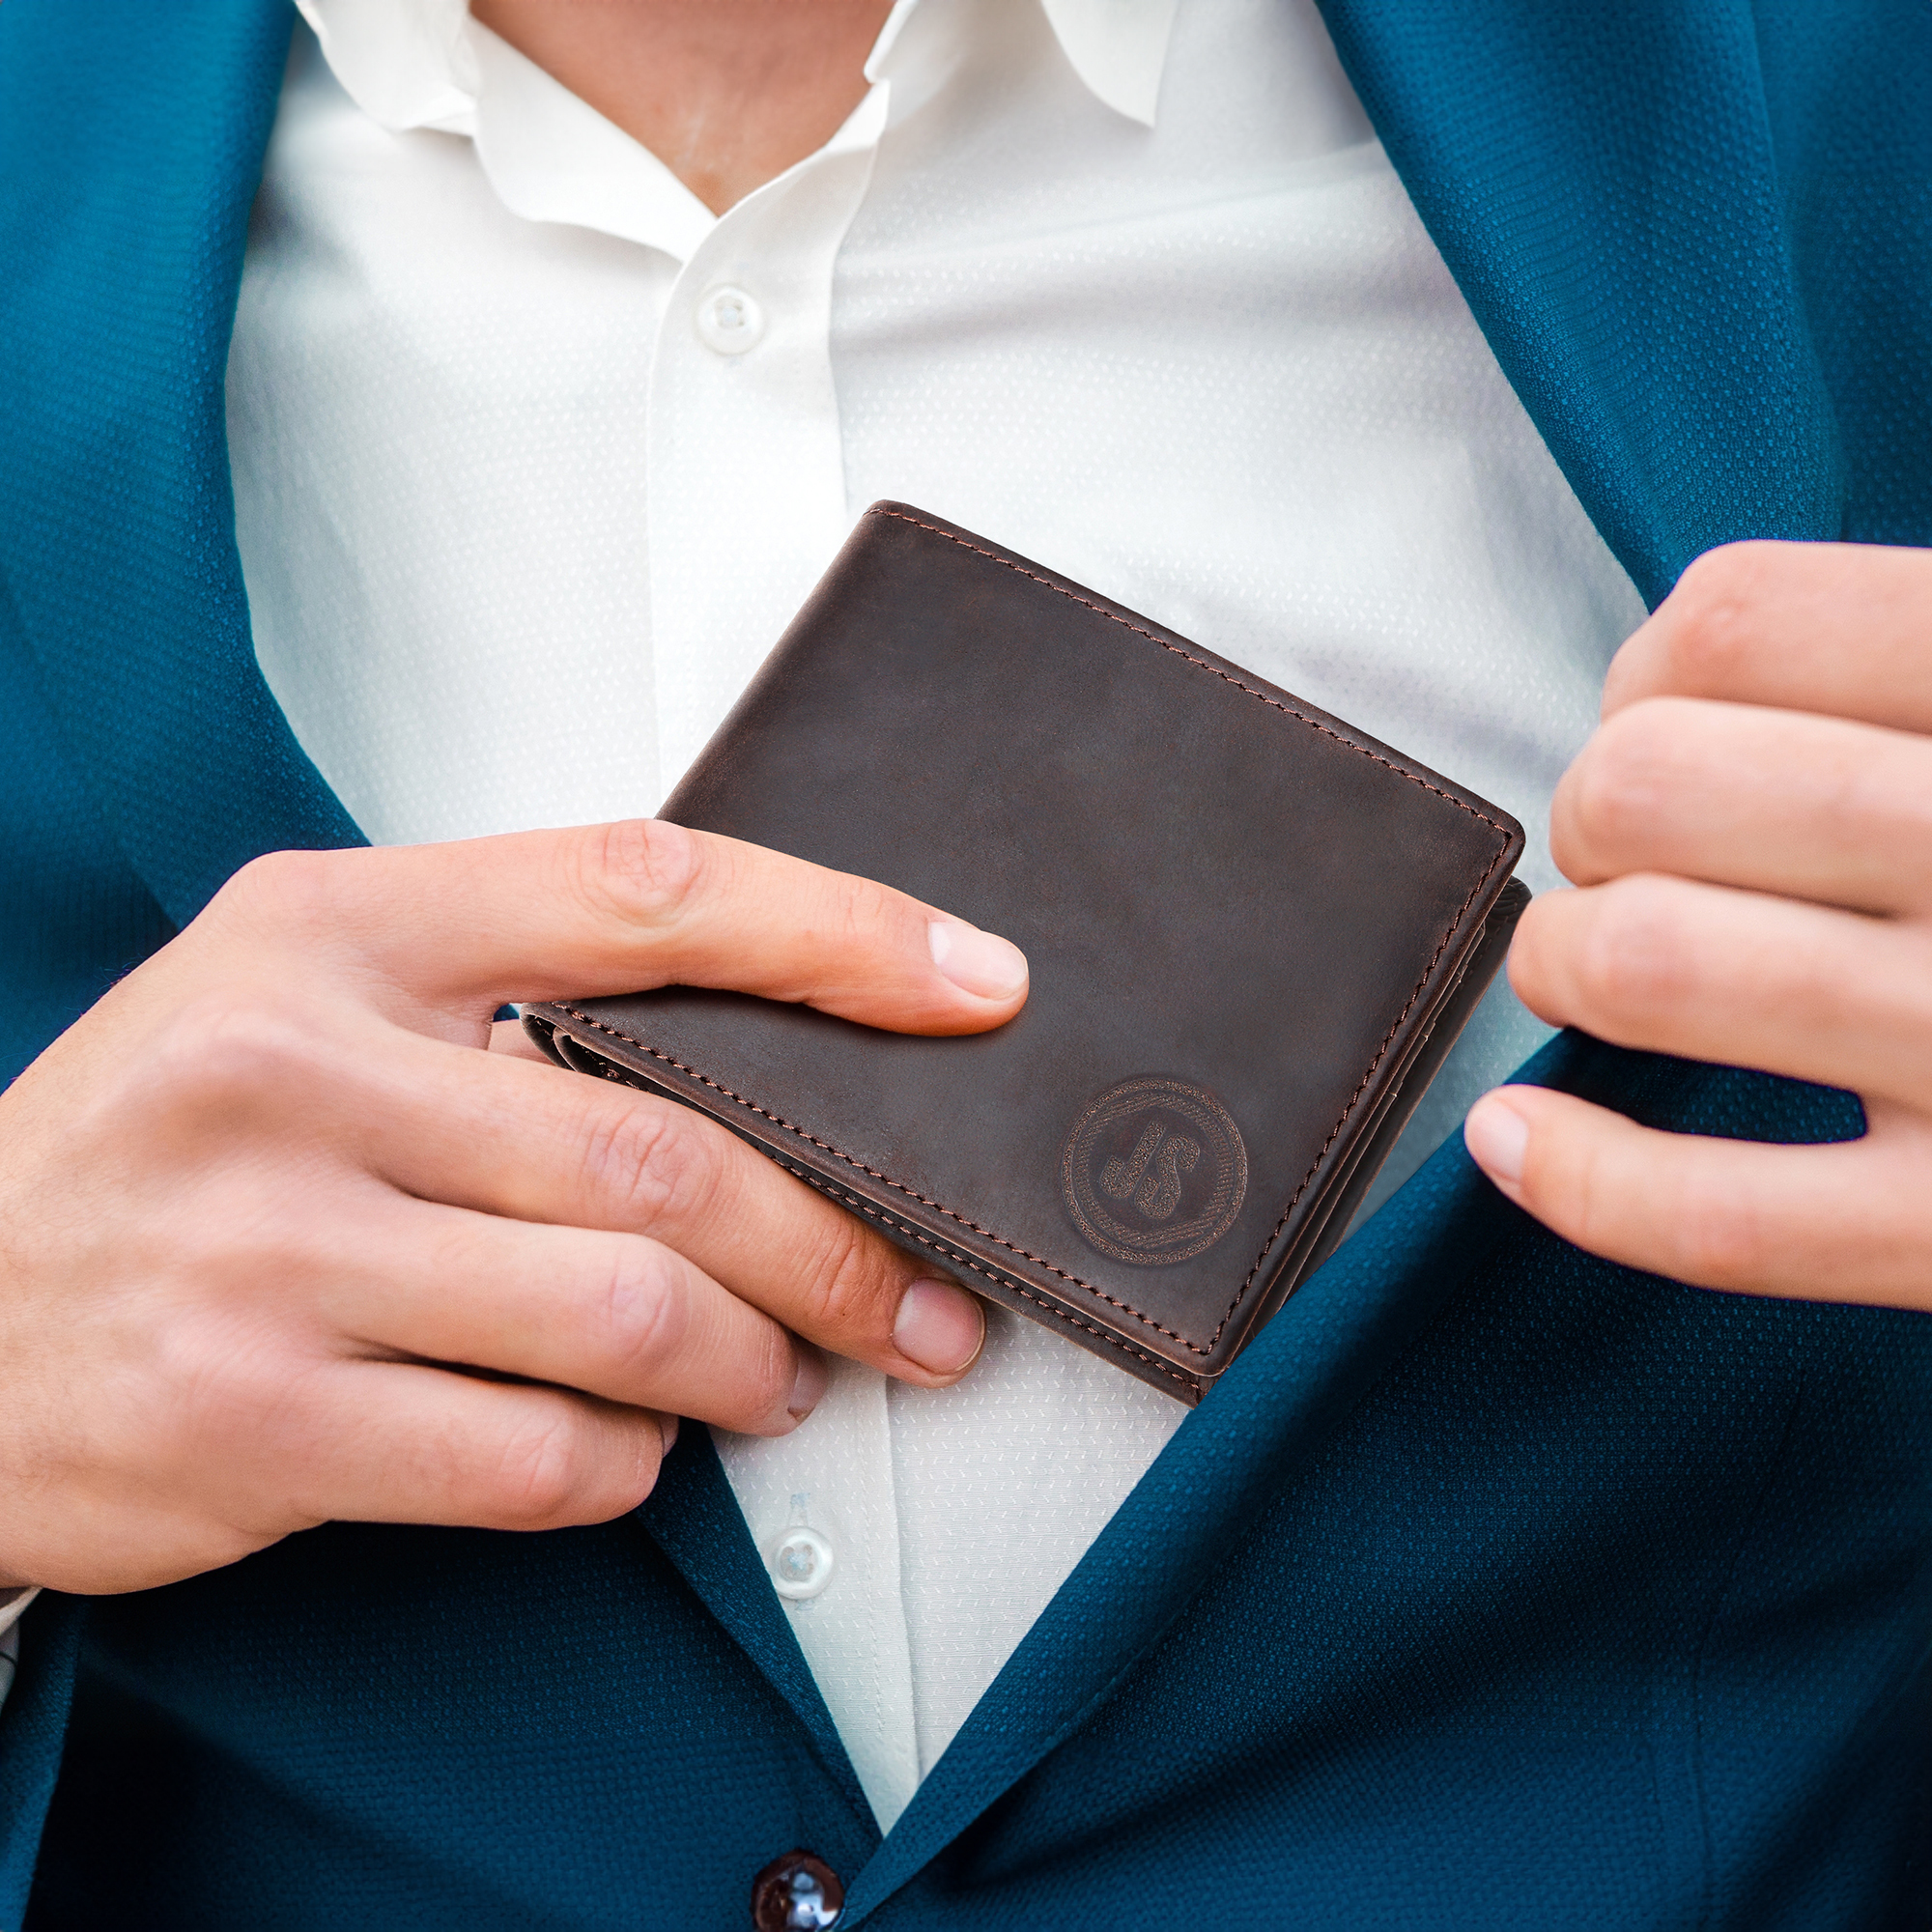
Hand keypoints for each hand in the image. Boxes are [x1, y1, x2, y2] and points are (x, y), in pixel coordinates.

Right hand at [0, 821, 1025, 1592]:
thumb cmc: (164, 1146)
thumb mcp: (298, 998)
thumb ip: (506, 995)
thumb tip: (767, 1061)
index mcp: (335, 929)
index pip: (642, 891)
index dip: (837, 933)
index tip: (975, 984)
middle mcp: (298, 1068)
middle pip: (665, 1151)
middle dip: (834, 1242)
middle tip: (917, 1296)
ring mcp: (268, 1243)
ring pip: (624, 1315)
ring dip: (748, 1364)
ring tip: (784, 1376)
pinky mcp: (253, 1412)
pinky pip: (534, 1453)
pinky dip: (626, 1462)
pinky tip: (631, 1444)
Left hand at [1463, 540, 1931, 1308]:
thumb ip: (1919, 656)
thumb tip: (1689, 657)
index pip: (1733, 622)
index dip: (1645, 672)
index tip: (1666, 720)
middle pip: (1649, 787)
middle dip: (1592, 819)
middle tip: (1639, 855)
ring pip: (1652, 968)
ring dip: (1564, 965)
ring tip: (1598, 973)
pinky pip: (1722, 1222)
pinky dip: (1579, 1180)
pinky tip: (1522, 1138)